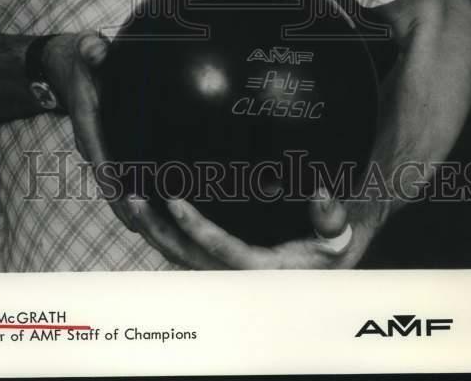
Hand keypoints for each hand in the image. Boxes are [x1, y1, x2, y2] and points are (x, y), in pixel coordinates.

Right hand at [42, 32, 139, 233]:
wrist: (62, 66)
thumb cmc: (80, 57)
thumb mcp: (83, 48)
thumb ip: (90, 50)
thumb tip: (96, 49)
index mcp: (87, 122)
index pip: (102, 158)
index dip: (116, 183)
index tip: (132, 205)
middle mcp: (92, 142)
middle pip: (109, 182)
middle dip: (128, 207)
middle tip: (152, 231)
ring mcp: (99, 147)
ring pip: (115, 184)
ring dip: (132, 207)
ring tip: (159, 230)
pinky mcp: (108, 147)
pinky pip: (121, 175)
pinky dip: (134, 193)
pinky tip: (157, 208)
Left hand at [123, 192, 374, 269]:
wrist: (330, 263)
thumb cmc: (332, 246)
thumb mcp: (339, 234)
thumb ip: (330, 216)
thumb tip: (319, 192)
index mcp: (264, 270)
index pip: (221, 249)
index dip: (195, 226)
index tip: (174, 200)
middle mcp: (239, 277)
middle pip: (187, 257)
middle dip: (158, 229)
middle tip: (135, 198)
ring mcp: (224, 272)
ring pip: (179, 258)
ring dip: (153, 231)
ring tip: (131, 200)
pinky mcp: (218, 263)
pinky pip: (183, 253)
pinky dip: (163, 234)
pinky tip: (146, 211)